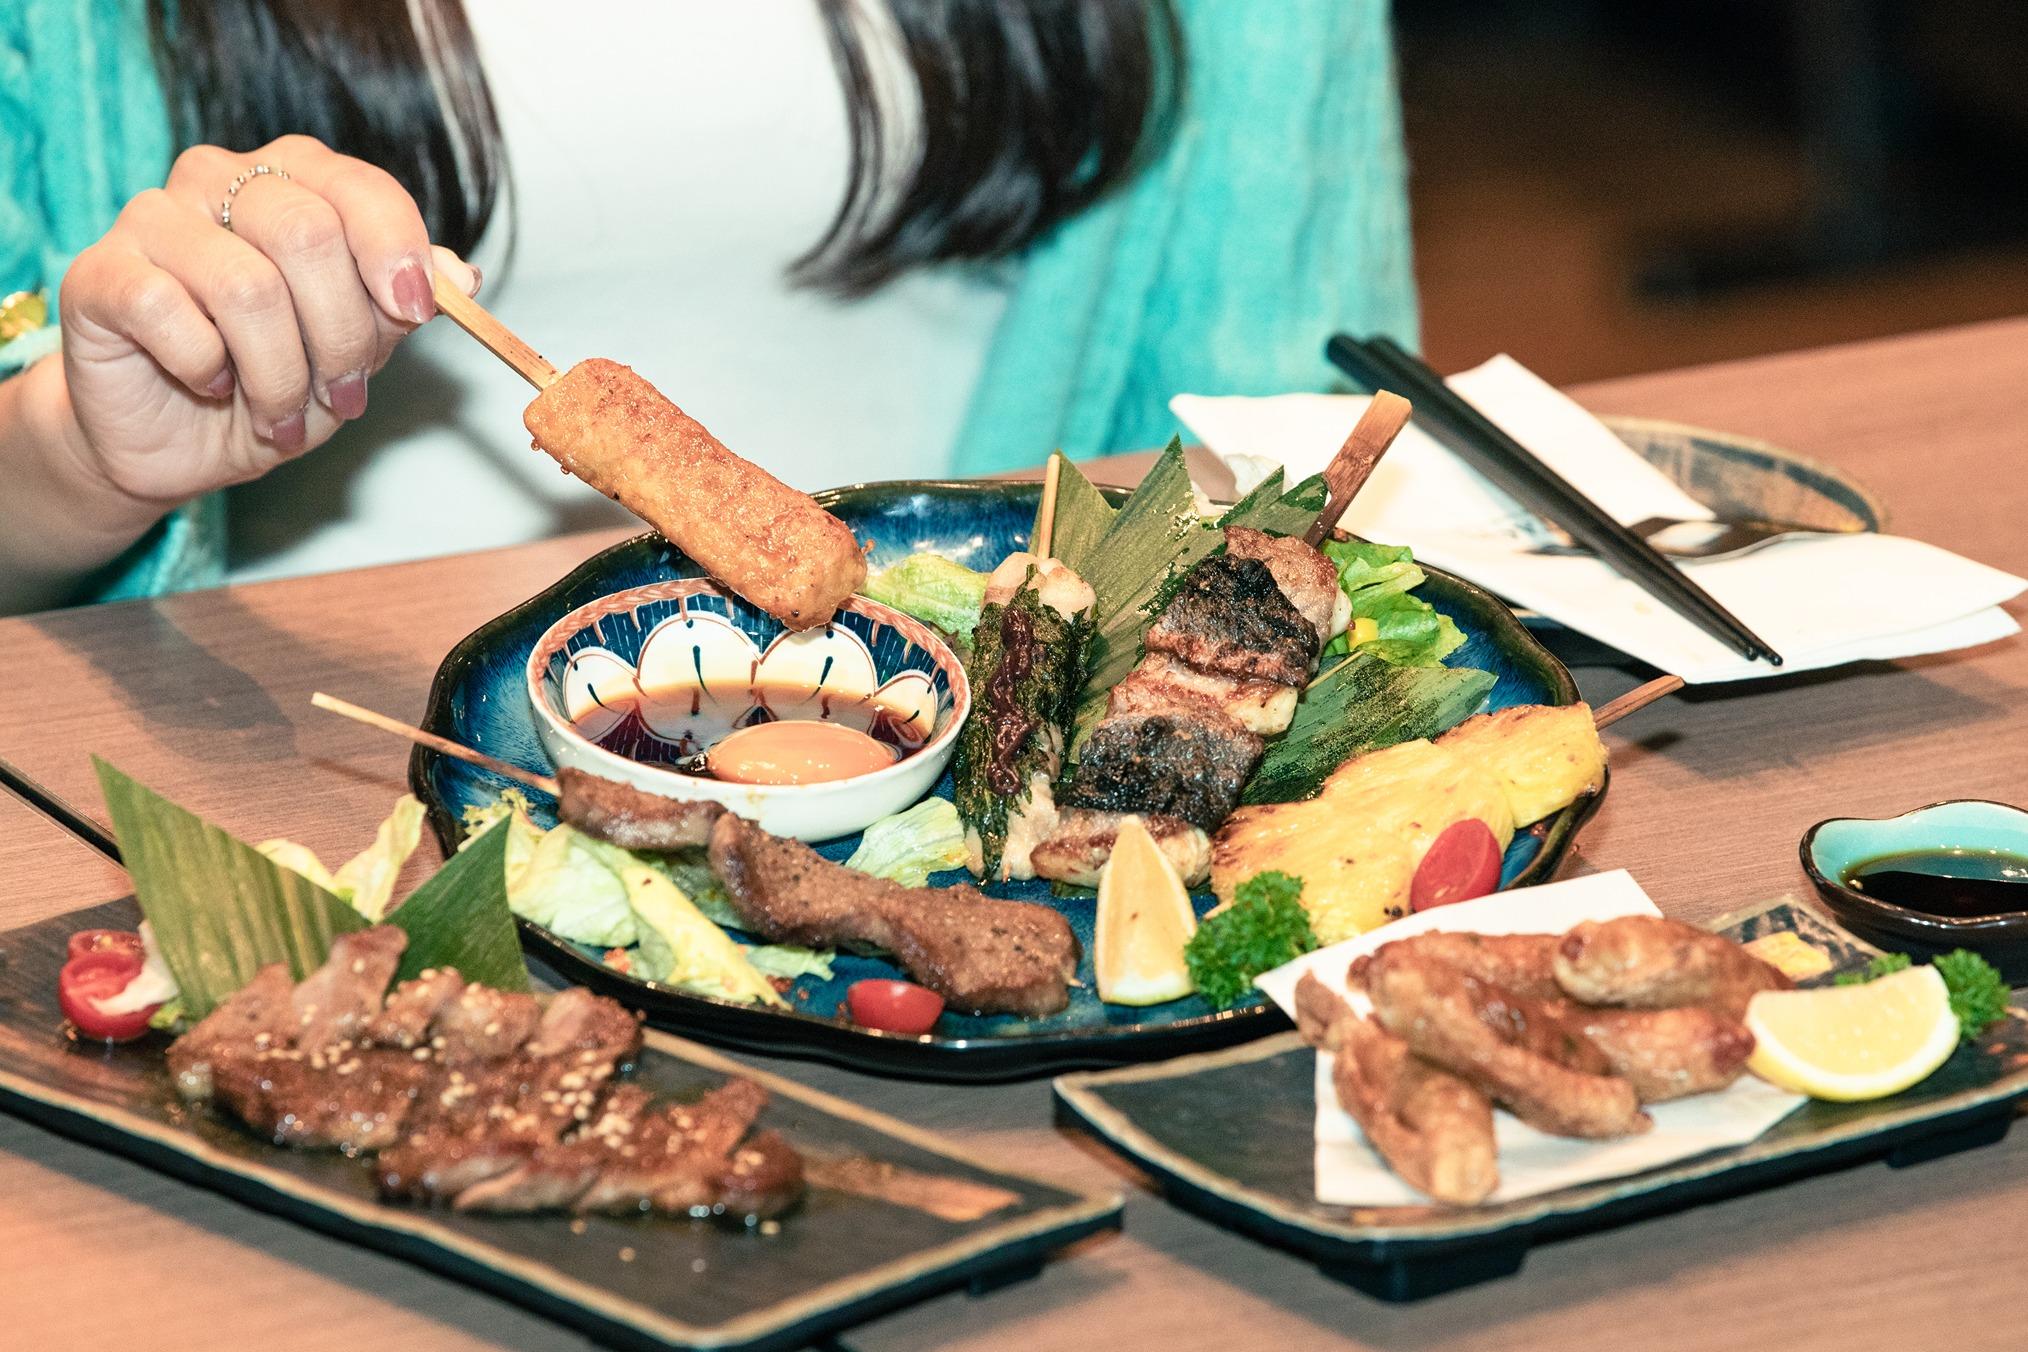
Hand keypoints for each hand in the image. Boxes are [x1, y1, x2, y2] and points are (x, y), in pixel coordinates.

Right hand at [52, 134, 479, 509]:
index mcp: (293, 181)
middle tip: (342, 394)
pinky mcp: (99, 271)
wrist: (174, 439)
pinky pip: (172, 314)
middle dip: (341, 336)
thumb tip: (462, 275)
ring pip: (248, 287)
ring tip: (283, 414)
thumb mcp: (356, 348)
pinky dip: (209, 370)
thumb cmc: (268, 381)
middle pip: (309, 235)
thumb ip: (403, 304)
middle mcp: (219, 180)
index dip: (398, 251)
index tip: (414, 312)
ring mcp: (152, 218)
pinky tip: (211, 385)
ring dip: (281, 374)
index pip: (361, 188)